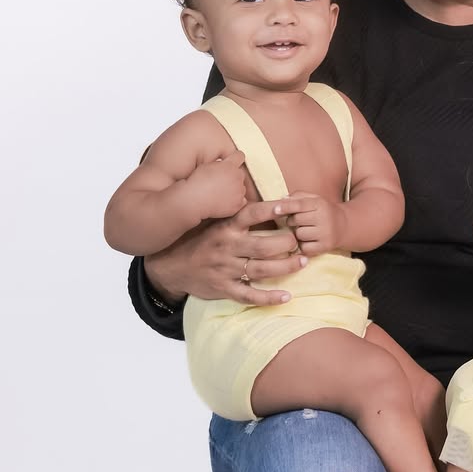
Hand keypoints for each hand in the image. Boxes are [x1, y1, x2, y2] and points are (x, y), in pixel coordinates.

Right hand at [145, 200, 302, 305]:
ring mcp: (226, 269)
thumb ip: (231, 204)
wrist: (169, 265)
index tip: (291, 205)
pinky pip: (249, 295)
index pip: (252, 213)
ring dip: (286, 267)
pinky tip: (287, 296)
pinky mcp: (224, 288)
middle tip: (301, 241)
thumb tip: (245, 173)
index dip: (273, 209)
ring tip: (304, 262)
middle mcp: (228, 247)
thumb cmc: (197, 237)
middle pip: (263, 246)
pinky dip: (269, 298)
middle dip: (287, 243)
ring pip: (261, 269)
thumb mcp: (211, 217)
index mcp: (226, 226)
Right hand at [185, 149, 247, 219]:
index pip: (239, 156)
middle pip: (240, 173)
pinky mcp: (238, 203)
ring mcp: (239, 190)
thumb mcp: (207, 166)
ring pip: (241, 187)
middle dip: (233, 175)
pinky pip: (241, 200)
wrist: (194, 199)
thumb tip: (223, 163)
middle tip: (222, 181)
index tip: (233, 161)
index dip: (236, 158)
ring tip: (221, 192)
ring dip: (235, 188)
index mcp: (229, 165)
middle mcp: (236, 176)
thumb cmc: (197, 183)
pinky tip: (224, 201)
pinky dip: (235, 201)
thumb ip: (219, 163)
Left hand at [274, 192, 346, 256]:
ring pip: (299, 235)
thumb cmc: (323, 211)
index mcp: (320, 204)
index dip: (286, 207)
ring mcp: (325, 233)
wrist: (344, 226)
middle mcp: (324, 218)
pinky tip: (309, 240)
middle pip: (296, 220)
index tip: (275, 210)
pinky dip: (303, 245)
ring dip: (298, 233)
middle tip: (299, 220)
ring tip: (306, 230)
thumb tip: (281, 200)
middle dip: (293, 220)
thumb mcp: (314, 199)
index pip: (300, 205)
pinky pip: (304, 247)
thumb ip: (298, 196)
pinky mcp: (324, 247)